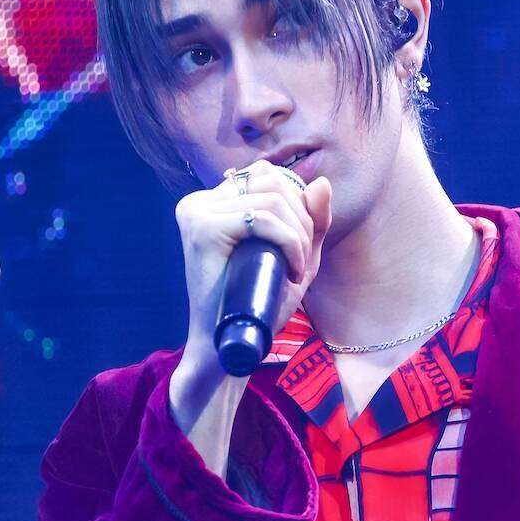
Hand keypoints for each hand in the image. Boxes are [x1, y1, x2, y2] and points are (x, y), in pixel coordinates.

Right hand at [175, 160, 332, 358]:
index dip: (297, 204)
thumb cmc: (260, 301)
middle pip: (273, 182)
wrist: (229, 344)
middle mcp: (200, 201)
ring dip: (299, 235)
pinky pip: (263, 219)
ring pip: (272, 199)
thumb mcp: (297, 255)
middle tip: (302, 262)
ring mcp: (197, 213)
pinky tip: (293, 273)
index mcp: (213, 201)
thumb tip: (322, 183)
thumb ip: (313, 220)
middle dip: (303, 220)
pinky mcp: (203, 229)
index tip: (300, 245)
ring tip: (297, 270)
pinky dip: (290, 243)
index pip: (267, 176)